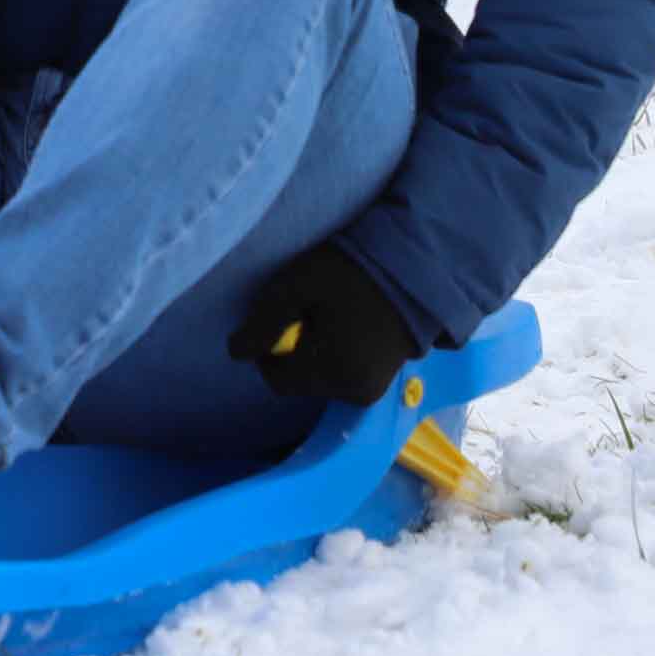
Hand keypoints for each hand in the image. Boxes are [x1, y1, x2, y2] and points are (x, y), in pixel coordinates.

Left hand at [228, 240, 419, 405]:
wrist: (419, 263)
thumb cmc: (353, 271)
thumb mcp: (297, 285)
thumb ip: (263, 322)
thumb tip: (235, 353)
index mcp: (333, 373)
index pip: (277, 379)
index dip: (267, 351)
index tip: (280, 318)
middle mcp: (355, 392)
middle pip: (301, 381)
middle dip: (295, 351)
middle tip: (309, 311)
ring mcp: (375, 388)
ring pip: (323, 378)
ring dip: (316, 353)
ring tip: (332, 315)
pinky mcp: (387, 379)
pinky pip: (346, 374)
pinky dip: (338, 355)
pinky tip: (349, 323)